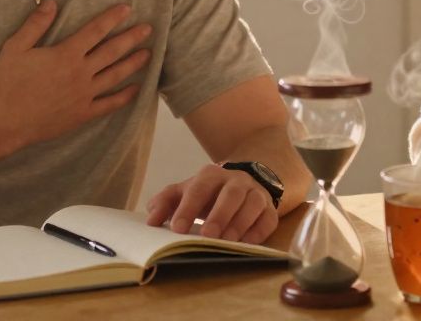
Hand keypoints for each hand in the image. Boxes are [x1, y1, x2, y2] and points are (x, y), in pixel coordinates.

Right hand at [0, 0, 150, 148]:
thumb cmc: (8, 83)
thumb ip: (35, 24)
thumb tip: (52, 2)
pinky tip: (137, 89)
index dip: (112, 18)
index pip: (95, 31)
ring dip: (134, 63)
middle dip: (132, 38)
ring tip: (148, 54)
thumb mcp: (15, 48)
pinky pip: (110, 104)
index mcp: (66, 54)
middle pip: (112, 51)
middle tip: (148, 28)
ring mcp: (84, 95)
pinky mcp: (83, 114)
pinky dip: (125, 97)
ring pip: (116, 76)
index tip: (127, 9)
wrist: (6, 122)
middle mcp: (81, 73)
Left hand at [145, 164, 277, 244]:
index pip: (200, 187)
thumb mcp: (186, 192)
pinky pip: (269, 218)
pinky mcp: (269, 209)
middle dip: (219, 214)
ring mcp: (256, 194)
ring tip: (227, 242)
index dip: (188, 207)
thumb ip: (166, 202)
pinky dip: (259, 231)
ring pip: (253, 204)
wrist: (242, 184)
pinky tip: (247, 243)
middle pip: (231, 194)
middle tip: (207, 235)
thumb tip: (150, 219)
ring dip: (240, 223)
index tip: (177, 228)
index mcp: (212, 176)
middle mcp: (237, 181)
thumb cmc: (208, 193)